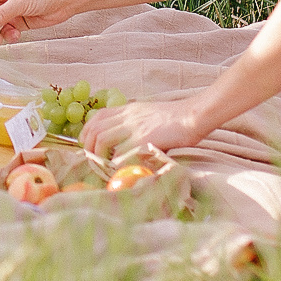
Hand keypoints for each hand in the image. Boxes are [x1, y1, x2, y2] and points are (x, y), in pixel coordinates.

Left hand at [81, 97, 214, 159]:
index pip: (99, 116)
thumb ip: (136, 125)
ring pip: (102, 138)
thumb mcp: (150, 114)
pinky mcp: (144, 139)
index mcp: (129, 110)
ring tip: (104, 166)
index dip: (87, 130)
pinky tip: (119, 170)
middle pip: (95, 128)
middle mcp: (128, 117)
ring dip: (98, 154)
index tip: (87, 144)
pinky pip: (121, 152)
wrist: (194, 115)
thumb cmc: (176, 119)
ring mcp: (135, 127)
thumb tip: (125, 143)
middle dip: (89, 146)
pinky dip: (115, 162)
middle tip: (93, 159)